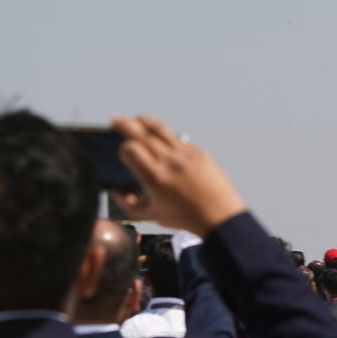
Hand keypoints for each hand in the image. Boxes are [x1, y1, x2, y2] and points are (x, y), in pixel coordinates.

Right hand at [112, 115, 245, 236]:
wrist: (220, 216)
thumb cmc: (188, 218)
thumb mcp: (152, 215)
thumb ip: (130, 205)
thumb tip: (118, 193)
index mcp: (155, 177)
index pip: (131, 149)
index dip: (123, 150)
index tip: (125, 156)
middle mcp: (169, 161)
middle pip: (141, 133)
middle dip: (125, 125)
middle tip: (116, 120)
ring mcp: (186, 154)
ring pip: (161, 129)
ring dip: (145, 121)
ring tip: (136, 119)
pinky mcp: (199, 152)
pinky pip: (179, 138)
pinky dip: (167, 135)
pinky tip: (162, 136)